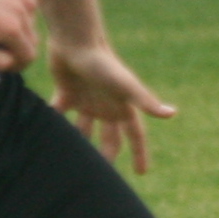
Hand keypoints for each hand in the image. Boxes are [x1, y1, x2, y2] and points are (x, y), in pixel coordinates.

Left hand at [0, 0, 36, 72]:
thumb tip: (12, 62)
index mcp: (13, 31)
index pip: (29, 54)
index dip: (21, 64)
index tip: (9, 64)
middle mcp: (22, 13)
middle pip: (33, 38)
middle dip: (21, 48)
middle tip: (5, 49)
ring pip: (32, 20)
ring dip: (23, 29)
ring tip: (6, 29)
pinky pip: (28, 1)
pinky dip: (23, 10)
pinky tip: (11, 11)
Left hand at [50, 38, 176, 174]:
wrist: (75, 40)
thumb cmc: (102, 62)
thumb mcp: (125, 85)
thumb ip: (146, 101)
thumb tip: (172, 113)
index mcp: (122, 106)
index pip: (135, 135)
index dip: (139, 154)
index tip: (142, 172)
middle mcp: (106, 105)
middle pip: (109, 137)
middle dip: (108, 155)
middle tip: (103, 177)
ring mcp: (86, 100)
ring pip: (83, 129)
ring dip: (80, 143)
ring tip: (73, 163)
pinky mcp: (66, 93)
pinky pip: (60, 114)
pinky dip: (55, 124)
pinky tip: (45, 139)